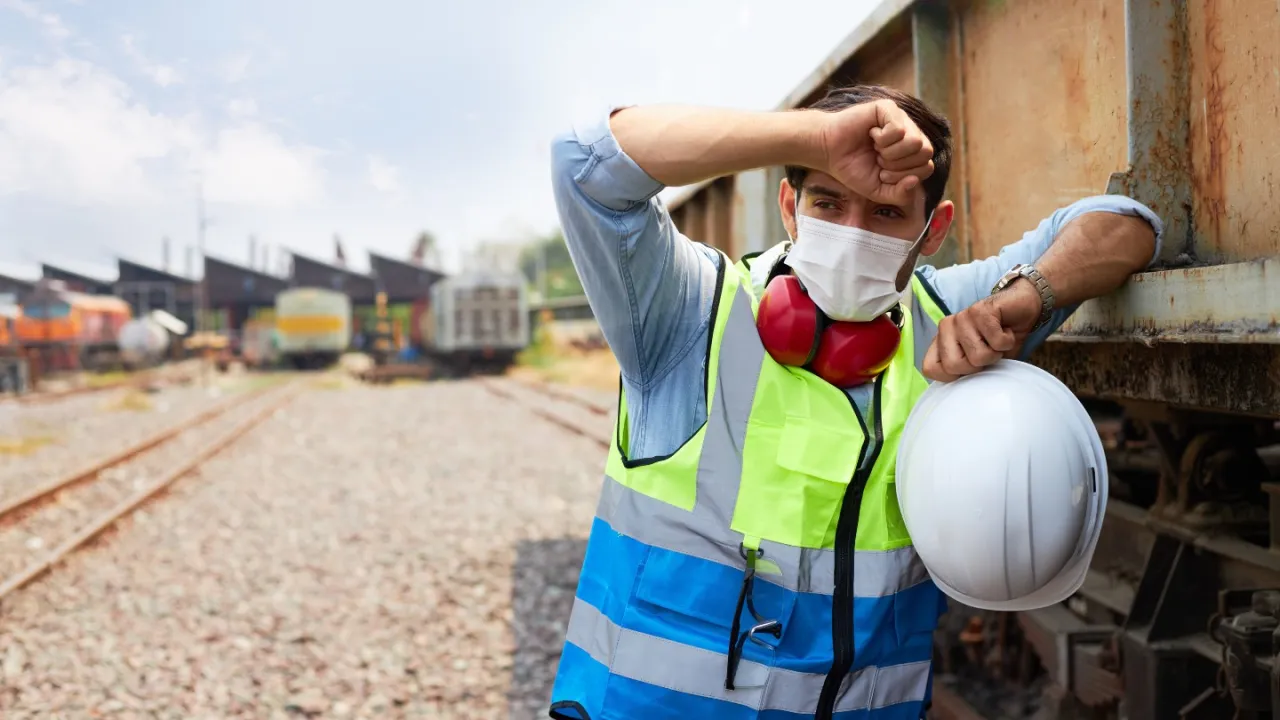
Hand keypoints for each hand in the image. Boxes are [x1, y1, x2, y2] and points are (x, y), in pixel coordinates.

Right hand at [819, 99, 934, 205]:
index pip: (927, 167)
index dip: (904, 176)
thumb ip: (900, 195)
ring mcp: (901, 119)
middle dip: (898, 165)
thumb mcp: (879, 191)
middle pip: (925, 153)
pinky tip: (870, 134)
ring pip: (915, 141)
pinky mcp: (889, 108)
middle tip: (878, 160)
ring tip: (875, 147)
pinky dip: (882, 139)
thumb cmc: (852, 169)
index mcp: (912, 153)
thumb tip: (914, 181)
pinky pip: (899, 129)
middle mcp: (911, 133)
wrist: (828, 153)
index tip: (882, 173)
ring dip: (890, 152)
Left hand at [923, 279, 1042, 381]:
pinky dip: (1007, 341)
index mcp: (941, 340)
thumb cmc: (1000, 338)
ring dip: (996, 353)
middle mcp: (946, 327)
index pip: (930, 368)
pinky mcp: (980, 311)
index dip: (953, 376)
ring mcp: (961, 317)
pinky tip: (1006, 330)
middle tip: (988, 350)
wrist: (1023, 308)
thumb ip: (966, 372)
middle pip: (953, 366)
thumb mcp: (981, 361)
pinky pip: (996, 342)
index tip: (971, 367)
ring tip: (997, 339)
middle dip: (978, 366)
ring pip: (978, 356)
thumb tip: (960, 393)